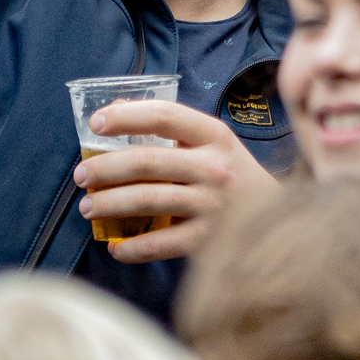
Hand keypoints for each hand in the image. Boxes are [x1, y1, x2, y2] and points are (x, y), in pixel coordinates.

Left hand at [75, 99, 279, 262]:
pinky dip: (132, 247)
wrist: (278, 217)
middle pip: (147, 161)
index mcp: (214, 135)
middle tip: (81, 176)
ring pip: (148, 201)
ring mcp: (213, 205)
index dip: (125, 116)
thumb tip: (112, 111)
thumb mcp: (212, 142)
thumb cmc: (232, 173)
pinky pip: (161, 244)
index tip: (95, 123)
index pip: (164, 116)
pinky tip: (116, 246)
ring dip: (109, 204)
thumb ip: (171, 129)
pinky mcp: (209, 240)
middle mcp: (215, 167)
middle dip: (104, 168)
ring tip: (88, 207)